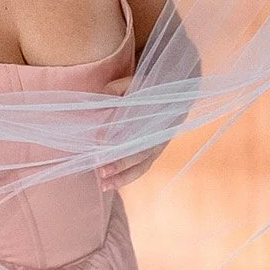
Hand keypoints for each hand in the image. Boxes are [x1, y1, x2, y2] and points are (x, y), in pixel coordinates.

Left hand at [95, 74, 163, 188]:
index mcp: (156, 117)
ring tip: (103, 186)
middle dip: (120, 164)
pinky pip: (141, 168)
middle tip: (100, 172)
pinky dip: (126, 177)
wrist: (169, 91)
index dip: (122, 139)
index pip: (138, 132)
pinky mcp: (153, 153)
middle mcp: (158, 135)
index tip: (101, 143)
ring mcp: (157, 146)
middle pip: (140, 154)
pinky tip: (110, 183)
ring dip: (122, 177)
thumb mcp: (132, 83)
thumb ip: (117, 89)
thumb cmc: (146, 87)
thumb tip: (102, 99)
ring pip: (142, 166)